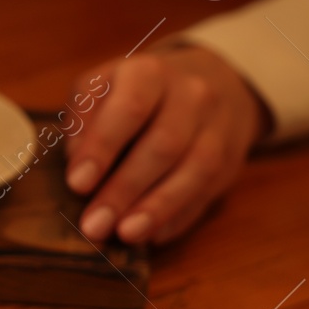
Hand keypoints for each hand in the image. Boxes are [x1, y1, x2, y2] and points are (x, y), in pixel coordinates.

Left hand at [65, 46, 270, 244]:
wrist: (210, 82)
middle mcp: (191, 95)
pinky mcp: (231, 160)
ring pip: (194, 171)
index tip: (77, 184)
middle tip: (94, 224)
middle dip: (125, 190)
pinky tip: (153, 235)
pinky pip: (208, 192)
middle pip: (163, 146)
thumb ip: (84, 120)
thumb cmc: (135, 93)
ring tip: (125, 235)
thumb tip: (79, 166)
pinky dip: (179, 217)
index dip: (103, 147)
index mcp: (149, 73)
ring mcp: (217, 127)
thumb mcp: (101, 89)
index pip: (129, 108)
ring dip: (157, 209)